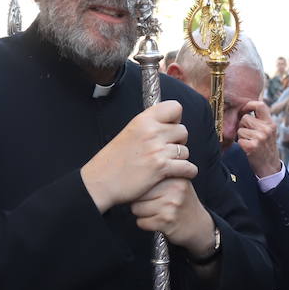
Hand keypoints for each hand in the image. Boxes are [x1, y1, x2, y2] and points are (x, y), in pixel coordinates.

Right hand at [81, 101, 195, 212]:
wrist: (100, 182)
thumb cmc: (112, 160)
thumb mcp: (128, 133)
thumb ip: (148, 126)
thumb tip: (168, 124)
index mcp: (143, 120)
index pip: (174, 107)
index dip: (175, 118)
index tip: (170, 127)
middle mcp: (151, 132)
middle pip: (183, 130)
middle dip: (179, 141)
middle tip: (168, 150)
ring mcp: (157, 150)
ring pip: (185, 150)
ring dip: (181, 158)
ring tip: (170, 163)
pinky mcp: (161, 168)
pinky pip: (188, 167)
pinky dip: (188, 172)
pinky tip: (182, 173)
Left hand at [131, 177, 215, 257]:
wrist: (199, 226)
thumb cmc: (181, 203)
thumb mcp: (176, 183)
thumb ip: (158, 176)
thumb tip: (129, 176)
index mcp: (175, 176)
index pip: (143, 179)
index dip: (141, 189)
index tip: (149, 193)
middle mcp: (174, 188)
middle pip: (137, 194)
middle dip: (140, 202)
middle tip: (153, 205)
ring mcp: (171, 205)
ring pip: (137, 209)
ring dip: (142, 214)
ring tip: (156, 213)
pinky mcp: (167, 221)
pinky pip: (142, 222)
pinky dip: (146, 224)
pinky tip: (158, 222)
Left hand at [237, 100, 280, 177]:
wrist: (270, 166)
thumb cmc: (266, 147)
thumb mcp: (268, 132)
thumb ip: (260, 120)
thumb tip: (245, 108)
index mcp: (270, 123)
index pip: (260, 105)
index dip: (249, 105)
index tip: (245, 109)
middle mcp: (267, 129)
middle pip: (245, 118)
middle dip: (243, 126)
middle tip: (249, 135)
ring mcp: (260, 138)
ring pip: (240, 129)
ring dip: (241, 136)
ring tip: (250, 142)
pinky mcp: (252, 147)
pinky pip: (239, 140)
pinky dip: (241, 144)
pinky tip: (248, 148)